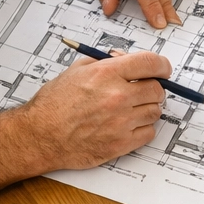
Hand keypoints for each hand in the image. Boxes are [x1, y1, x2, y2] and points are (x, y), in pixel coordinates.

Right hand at [19, 50, 170, 169]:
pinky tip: (127, 125)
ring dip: (147, 108)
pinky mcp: (121, 143)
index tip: (163, 69)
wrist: (40, 135)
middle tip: (143, 90)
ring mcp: (121, 122)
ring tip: (130, 108)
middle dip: (153, 87)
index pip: (151, 63)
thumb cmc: (54, 104)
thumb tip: (127, 60)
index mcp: (107, 74)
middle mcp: (117, 96)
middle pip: (158, 89)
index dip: (162, 65)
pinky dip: (143, 128)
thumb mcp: (77, 70)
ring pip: (155, 111)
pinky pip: (149, 132)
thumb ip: (106, 62)